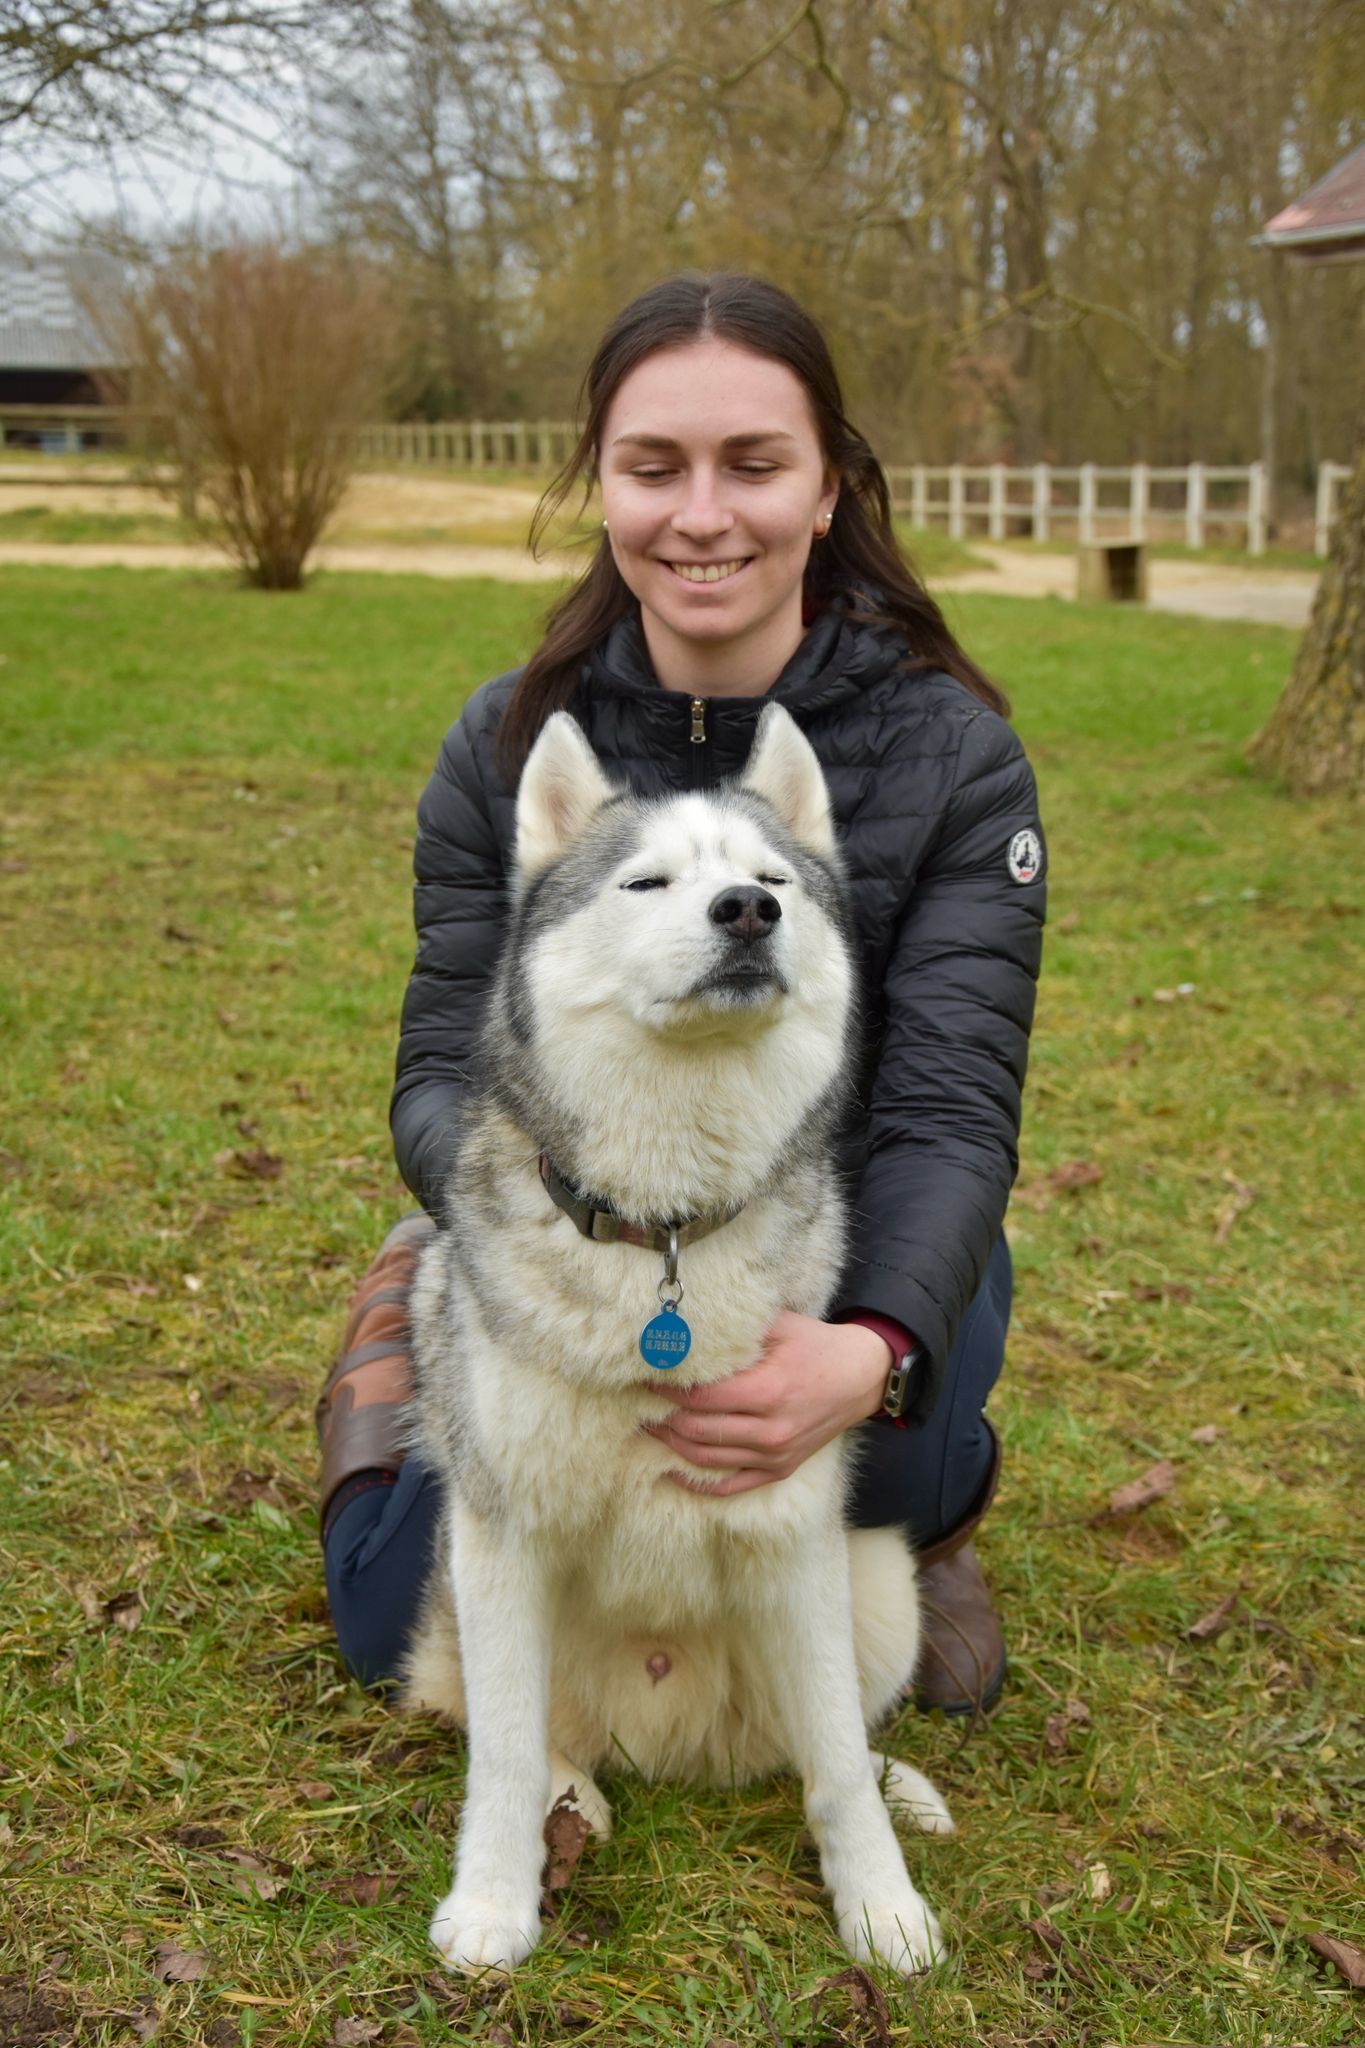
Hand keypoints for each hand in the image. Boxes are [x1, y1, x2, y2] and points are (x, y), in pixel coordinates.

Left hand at [644, 1310, 890, 1496]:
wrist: (861, 1378)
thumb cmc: (816, 1347)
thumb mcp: (781, 1326)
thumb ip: (737, 1331)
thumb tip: (687, 1327)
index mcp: (768, 1391)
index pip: (700, 1398)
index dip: (666, 1391)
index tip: (646, 1379)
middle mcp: (770, 1430)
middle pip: (696, 1430)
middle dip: (661, 1417)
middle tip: (638, 1403)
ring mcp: (775, 1455)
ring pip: (706, 1459)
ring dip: (671, 1445)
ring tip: (648, 1428)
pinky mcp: (779, 1470)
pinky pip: (730, 1486)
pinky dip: (697, 1483)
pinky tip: (672, 1471)